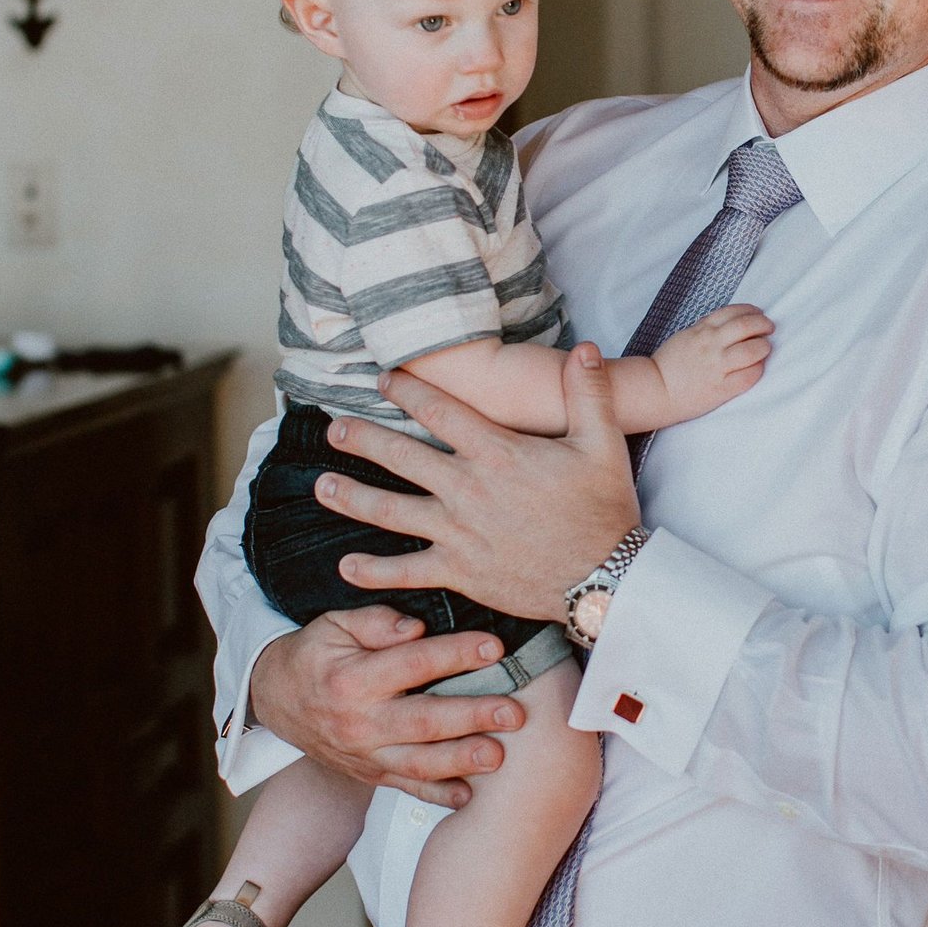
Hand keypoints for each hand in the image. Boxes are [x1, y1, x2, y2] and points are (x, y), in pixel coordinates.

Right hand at [249, 606, 526, 809]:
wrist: (277, 700)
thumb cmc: (316, 655)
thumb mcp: (335, 625)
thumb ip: (376, 622)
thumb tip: (415, 627)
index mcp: (352, 679)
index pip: (412, 664)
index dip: (455, 654)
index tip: (495, 647)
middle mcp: (359, 722)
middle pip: (422, 721)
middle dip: (471, 717)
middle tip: (513, 712)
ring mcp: (365, 755)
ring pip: (418, 764)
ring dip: (461, 761)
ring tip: (497, 756)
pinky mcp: (370, 775)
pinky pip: (406, 788)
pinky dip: (437, 796)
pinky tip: (468, 795)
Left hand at [313, 344, 640, 621]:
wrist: (605, 577)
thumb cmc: (604, 511)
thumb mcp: (603, 444)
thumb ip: (589, 394)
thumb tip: (584, 349)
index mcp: (497, 453)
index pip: (440, 412)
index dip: (408, 392)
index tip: (384, 379)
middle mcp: (467, 489)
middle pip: (402, 457)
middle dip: (363, 439)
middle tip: (333, 428)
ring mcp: (458, 532)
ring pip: (392, 511)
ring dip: (353, 497)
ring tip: (322, 486)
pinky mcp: (460, 572)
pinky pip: (407, 571)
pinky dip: (374, 571)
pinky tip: (346, 566)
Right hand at [651, 303, 772, 422]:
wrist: (656, 390)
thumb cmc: (670, 364)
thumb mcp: (686, 335)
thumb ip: (707, 328)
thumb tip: (732, 322)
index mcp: (702, 329)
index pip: (734, 311)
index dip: (752, 311)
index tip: (759, 315)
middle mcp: (711, 344)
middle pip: (747, 326)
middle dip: (764, 324)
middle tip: (769, 328)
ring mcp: (717, 366)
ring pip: (753, 350)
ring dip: (764, 346)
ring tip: (765, 348)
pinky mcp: (722, 388)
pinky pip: (749, 376)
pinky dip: (758, 369)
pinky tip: (757, 367)